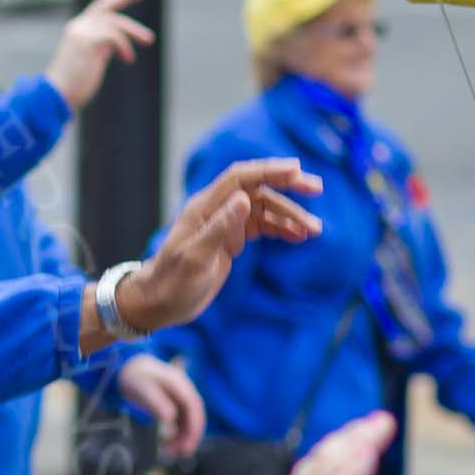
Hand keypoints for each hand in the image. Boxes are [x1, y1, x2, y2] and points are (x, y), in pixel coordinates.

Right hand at [45, 0, 155, 111]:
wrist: (56, 95)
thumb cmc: (72, 84)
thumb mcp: (89, 60)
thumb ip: (100, 47)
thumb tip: (117, 43)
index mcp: (77, 30)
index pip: (99, 8)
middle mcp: (78, 27)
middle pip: (106, 7)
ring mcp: (82, 33)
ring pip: (115, 23)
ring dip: (135, 31)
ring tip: (149, 40)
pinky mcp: (88, 42)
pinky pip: (114, 37)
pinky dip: (125, 46)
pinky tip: (128, 59)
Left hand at [111, 158, 322, 338]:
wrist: (158, 304)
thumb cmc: (172, 282)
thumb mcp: (196, 258)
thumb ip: (220, 228)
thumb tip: (244, 198)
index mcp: (204, 208)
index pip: (240, 178)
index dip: (268, 170)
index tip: (297, 170)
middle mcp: (215, 211)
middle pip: (256, 189)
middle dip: (287, 187)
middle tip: (316, 189)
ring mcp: (224, 226)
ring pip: (263, 210)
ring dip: (290, 216)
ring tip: (315, 229)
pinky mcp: (230, 241)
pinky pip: (261, 227)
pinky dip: (281, 229)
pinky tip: (298, 236)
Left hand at [115, 355, 204, 457]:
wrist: (129, 368)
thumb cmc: (134, 377)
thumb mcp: (142, 388)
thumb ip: (156, 401)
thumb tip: (170, 417)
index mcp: (179, 383)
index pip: (194, 406)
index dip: (195, 425)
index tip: (189, 442)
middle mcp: (184, 390)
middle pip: (195, 414)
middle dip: (192, 434)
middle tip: (184, 453)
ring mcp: (180, 398)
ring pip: (188, 420)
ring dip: (184, 437)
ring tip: (172, 453)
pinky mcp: (175, 405)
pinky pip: (180, 422)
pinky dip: (177, 434)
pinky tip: (169, 446)